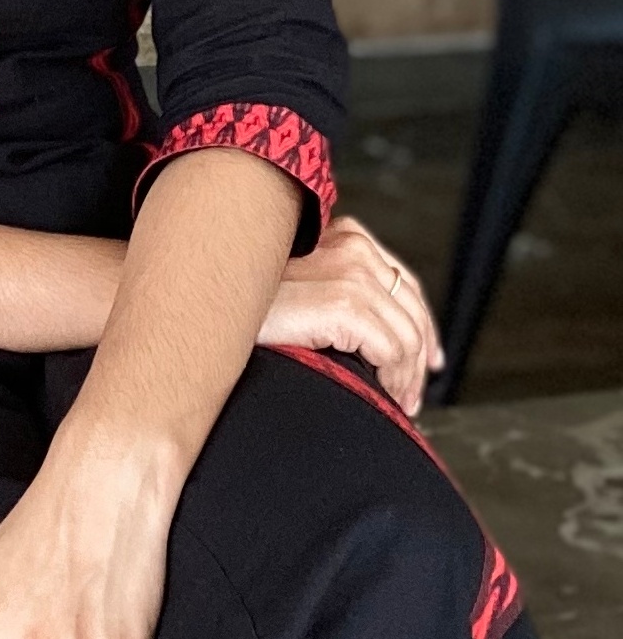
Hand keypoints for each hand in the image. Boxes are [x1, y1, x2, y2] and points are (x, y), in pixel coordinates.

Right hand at [256, 213, 442, 416]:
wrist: (209, 325)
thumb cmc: (247, 317)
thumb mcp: (300, 294)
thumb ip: (337, 295)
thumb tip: (383, 336)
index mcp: (342, 235)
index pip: (401, 281)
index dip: (423, 324)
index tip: (429, 361)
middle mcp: (351, 244)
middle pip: (411, 306)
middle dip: (418, 357)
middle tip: (411, 397)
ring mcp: (349, 272)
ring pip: (407, 334)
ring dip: (405, 376)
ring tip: (396, 403)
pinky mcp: (343, 304)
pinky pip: (391, 350)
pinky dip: (392, 378)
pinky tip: (381, 395)